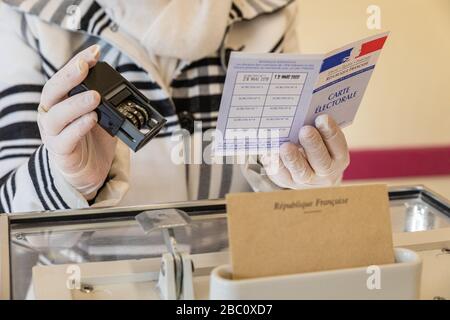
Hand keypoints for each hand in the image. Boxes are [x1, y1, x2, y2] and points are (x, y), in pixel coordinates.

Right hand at [37, 45, 116, 200]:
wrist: (88, 172)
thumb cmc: (92, 141)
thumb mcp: (103, 117)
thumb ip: (108, 104)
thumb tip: (127, 89)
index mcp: (61, 102)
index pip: (65, 78)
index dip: (77, 62)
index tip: (94, 52)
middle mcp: (52, 115)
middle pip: (53, 91)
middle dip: (69, 76)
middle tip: (85, 66)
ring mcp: (53, 134)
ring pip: (57, 115)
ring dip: (76, 103)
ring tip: (95, 96)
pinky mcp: (61, 152)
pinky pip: (65, 139)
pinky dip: (79, 128)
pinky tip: (92, 119)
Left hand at [260, 114, 349, 188]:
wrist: (311, 174)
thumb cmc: (317, 147)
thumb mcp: (323, 138)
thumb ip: (318, 128)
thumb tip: (303, 111)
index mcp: (338, 158)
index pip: (338, 146)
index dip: (331, 132)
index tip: (322, 118)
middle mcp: (325, 172)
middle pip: (321, 161)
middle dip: (313, 144)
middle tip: (305, 130)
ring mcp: (307, 180)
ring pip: (302, 172)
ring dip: (293, 158)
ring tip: (285, 146)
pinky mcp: (288, 182)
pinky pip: (282, 174)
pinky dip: (276, 163)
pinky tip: (271, 152)